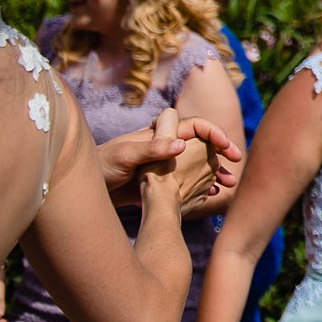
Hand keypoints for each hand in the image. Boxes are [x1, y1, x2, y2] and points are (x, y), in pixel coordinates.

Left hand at [101, 111, 242, 193]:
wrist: (85, 190)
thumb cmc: (100, 166)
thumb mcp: (124, 156)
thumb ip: (152, 149)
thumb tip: (182, 145)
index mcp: (160, 134)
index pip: (194, 126)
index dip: (213, 132)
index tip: (226, 146)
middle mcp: (165, 147)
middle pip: (201, 144)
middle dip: (221, 151)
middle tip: (237, 162)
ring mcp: (164, 165)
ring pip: (197, 164)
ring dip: (214, 171)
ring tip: (229, 183)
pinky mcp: (160, 183)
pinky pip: (187, 182)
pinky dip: (201, 187)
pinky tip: (210, 196)